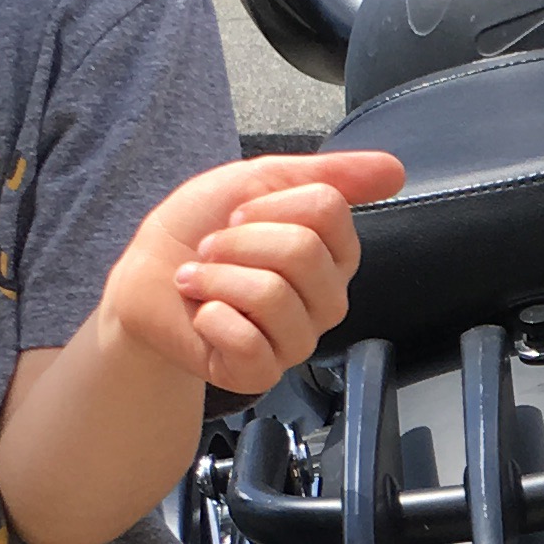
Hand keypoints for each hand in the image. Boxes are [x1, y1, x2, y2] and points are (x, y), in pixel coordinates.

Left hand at [99, 148, 405, 395]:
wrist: (147, 277)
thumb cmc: (201, 230)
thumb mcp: (261, 181)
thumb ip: (331, 175)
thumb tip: (396, 170)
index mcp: (333, 254)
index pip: (328, 210)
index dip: (271, 204)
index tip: (241, 215)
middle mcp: (325, 299)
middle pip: (302, 251)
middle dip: (240, 241)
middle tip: (216, 249)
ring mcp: (297, 339)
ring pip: (272, 294)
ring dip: (217, 278)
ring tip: (202, 281)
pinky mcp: (261, 373)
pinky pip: (248, 341)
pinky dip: (210, 318)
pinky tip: (203, 316)